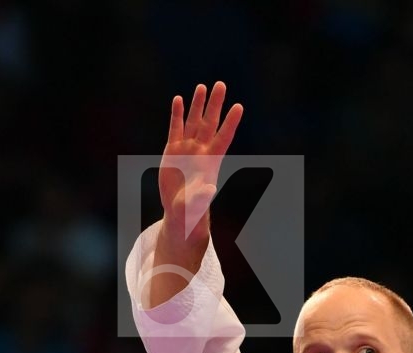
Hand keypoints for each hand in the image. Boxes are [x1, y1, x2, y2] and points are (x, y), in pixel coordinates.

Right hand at [159, 81, 242, 249]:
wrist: (180, 209)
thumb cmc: (192, 209)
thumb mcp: (197, 204)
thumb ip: (203, 196)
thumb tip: (210, 190)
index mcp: (211, 161)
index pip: (224, 137)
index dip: (231, 122)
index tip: (239, 106)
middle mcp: (201, 150)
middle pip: (210, 122)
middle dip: (215, 104)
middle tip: (221, 84)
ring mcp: (187, 147)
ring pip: (193, 121)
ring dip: (197, 104)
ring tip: (202, 87)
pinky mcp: (173, 148)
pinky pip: (176, 127)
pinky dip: (177, 114)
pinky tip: (178, 99)